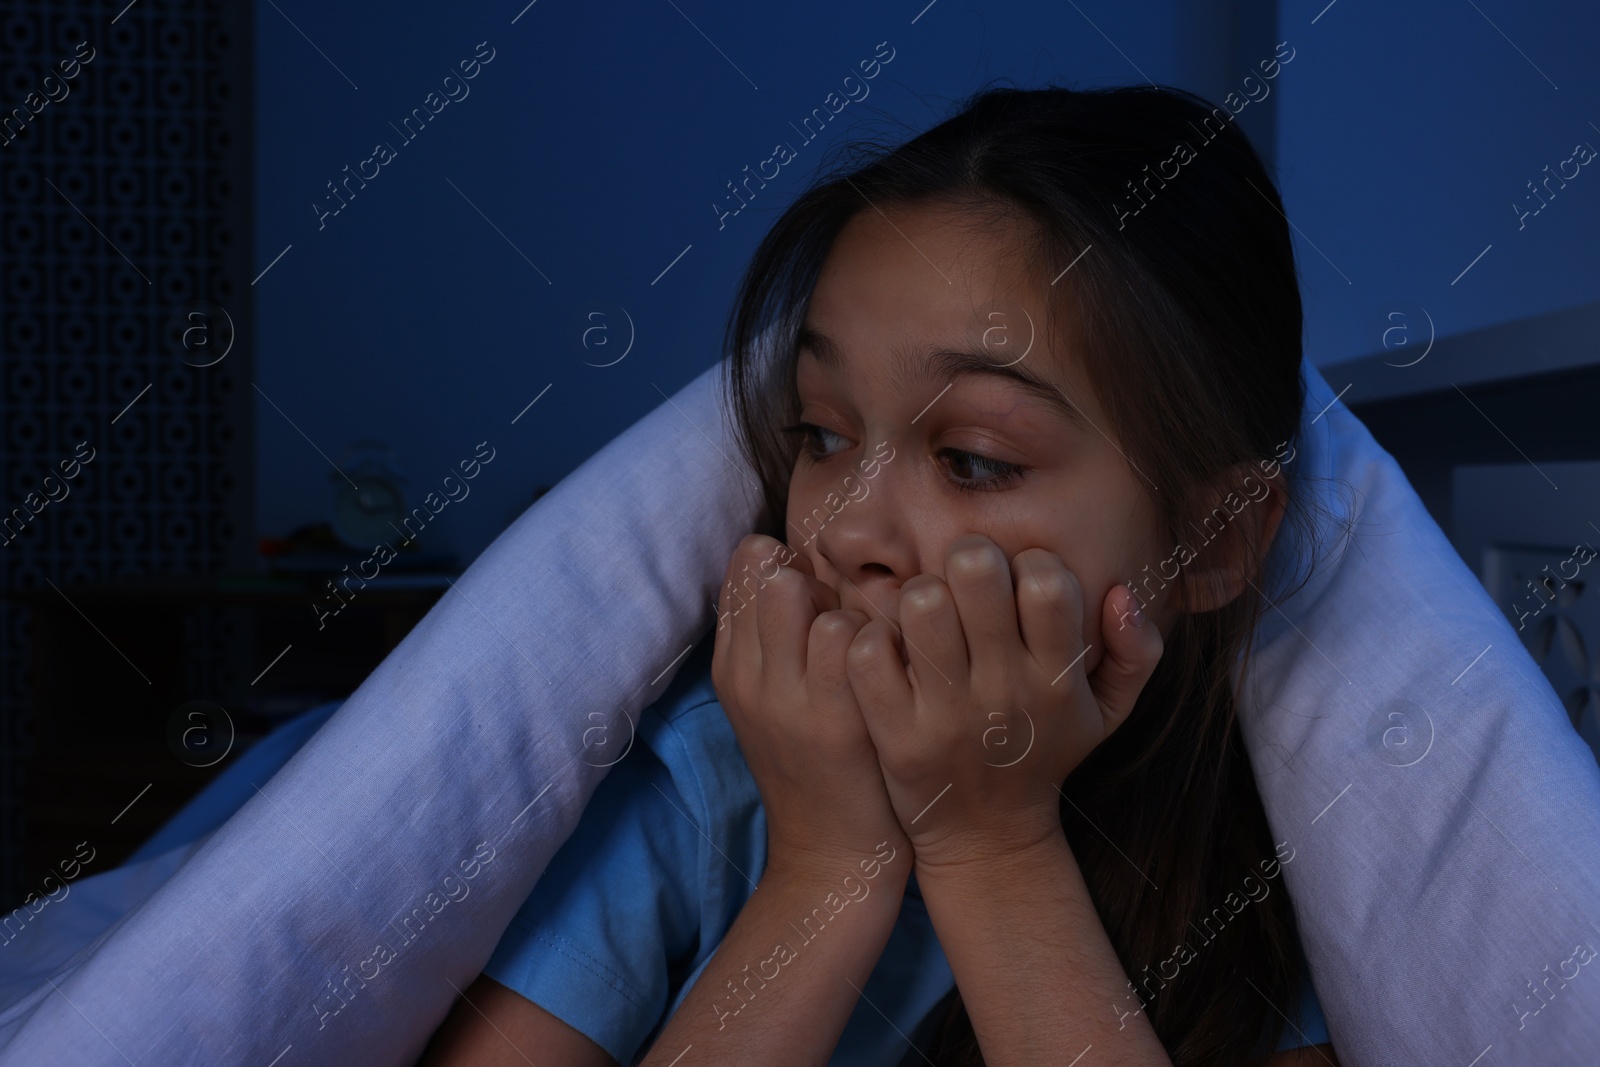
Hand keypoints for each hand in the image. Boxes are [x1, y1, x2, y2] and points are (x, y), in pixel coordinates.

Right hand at [712, 534, 911, 880]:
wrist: (832, 859)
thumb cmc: (819, 769)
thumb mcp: (775, 703)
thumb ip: (776, 638)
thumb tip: (797, 561)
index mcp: (731, 669)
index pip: (745, 571)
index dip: (791, 565)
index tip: (821, 596)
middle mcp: (747, 677)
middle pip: (767, 572)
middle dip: (814, 572)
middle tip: (849, 613)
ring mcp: (784, 696)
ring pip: (802, 593)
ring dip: (845, 602)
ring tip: (873, 643)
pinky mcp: (831, 717)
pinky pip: (849, 632)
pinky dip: (878, 633)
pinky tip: (899, 667)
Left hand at [844, 534, 1164, 873]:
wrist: (988, 839)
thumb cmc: (1045, 754)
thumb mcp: (1108, 711)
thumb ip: (1136, 650)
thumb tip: (1120, 591)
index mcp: (1059, 681)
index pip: (1047, 582)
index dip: (1027, 561)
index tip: (1017, 582)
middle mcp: (1005, 694)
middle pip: (976, 574)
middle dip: (967, 558)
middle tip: (962, 579)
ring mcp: (946, 716)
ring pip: (920, 604)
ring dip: (918, 593)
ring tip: (927, 613)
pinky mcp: (895, 736)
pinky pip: (869, 653)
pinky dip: (872, 637)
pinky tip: (891, 649)